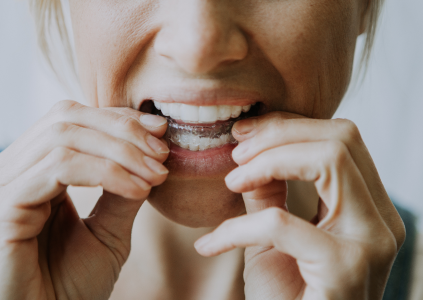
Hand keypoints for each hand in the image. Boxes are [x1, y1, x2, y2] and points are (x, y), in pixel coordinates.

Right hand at [0, 100, 169, 299]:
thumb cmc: (69, 288)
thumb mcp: (107, 232)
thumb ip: (122, 192)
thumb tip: (150, 155)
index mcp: (28, 172)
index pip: (70, 120)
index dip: (117, 118)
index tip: (161, 131)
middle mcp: (7, 172)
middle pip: (66, 119)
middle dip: (123, 130)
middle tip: (162, 153)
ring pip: (64, 139)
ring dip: (121, 152)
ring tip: (156, 174)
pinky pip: (60, 169)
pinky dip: (107, 173)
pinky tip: (139, 191)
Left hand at [195, 112, 404, 299]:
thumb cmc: (287, 297)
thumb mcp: (274, 236)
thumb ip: (270, 191)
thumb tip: (251, 149)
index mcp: (368, 208)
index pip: (342, 139)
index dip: (289, 126)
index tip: (244, 135)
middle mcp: (381, 221)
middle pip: (341, 139)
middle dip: (278, 135)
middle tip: (236, 153)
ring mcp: (370, 244)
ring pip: (329, 159)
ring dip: (266, 162)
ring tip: (231, 181)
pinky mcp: (344, 269)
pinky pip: (281, 223)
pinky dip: (236, 228)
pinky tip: (209, 245)